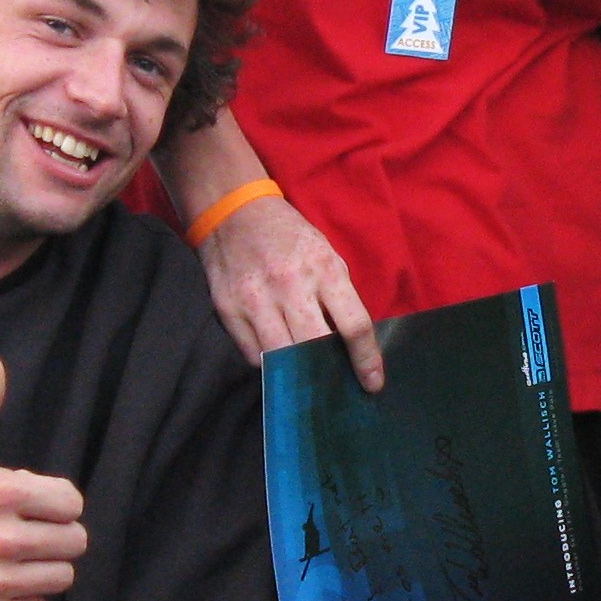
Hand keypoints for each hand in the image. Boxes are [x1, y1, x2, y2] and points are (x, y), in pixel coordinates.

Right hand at [0, 357, 88, 600]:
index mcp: (3, 494)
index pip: (72, 503)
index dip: (55, 502)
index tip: (32, 503)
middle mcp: (2, 540)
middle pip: (74, 543)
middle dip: (55, 534)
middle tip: (28, 531)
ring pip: (61, 579)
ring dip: (44, 568)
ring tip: (17, 557)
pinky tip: (5, 583)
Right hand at [198, 194, 383, 390]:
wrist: (234, 213)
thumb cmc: (289, 238)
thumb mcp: (325, 256)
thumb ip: (338, 298)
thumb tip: (350, 346)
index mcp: (323, 270)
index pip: (353, 326)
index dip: (366, 360)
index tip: (372, 383)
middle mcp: (290, 285)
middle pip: (315, 348)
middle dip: (330, 374)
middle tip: (338, 388)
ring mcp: (256, 300)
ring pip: (281, 358)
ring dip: (298, 373)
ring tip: (308, 379)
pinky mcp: (228, 310)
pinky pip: (253, 355)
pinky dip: (269, 363)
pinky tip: (278, 358)